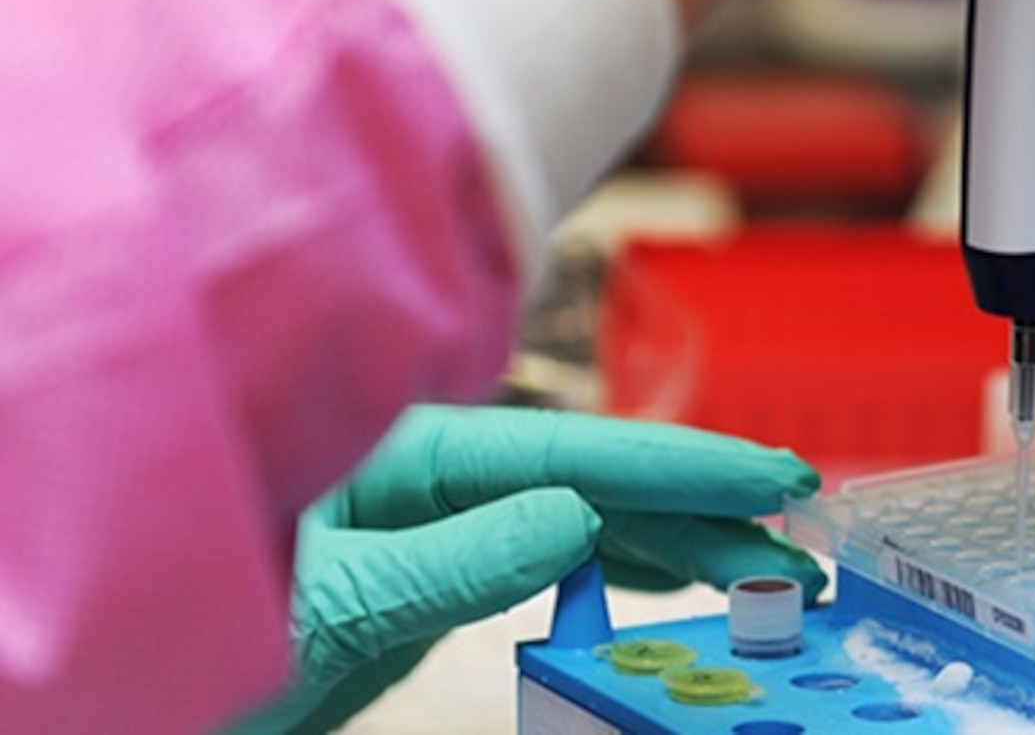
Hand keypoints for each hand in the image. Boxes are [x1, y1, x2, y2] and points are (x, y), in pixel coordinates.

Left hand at [230, 405, 824, 732]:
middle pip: (602, 479)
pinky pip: (554, 553)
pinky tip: (674, 571)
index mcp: (414, 450)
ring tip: (766, 564)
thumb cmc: (202, 613)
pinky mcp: (441, 564)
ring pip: (589, 515)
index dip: (684, 464)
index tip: (772, 477)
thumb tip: (580, 515)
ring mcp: (444, 516)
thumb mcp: (332, 600)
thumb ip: (458, 558)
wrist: (143, 670)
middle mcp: (440, 471)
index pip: (577, 451)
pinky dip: (624, 563)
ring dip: (679, 540)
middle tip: (804, 534)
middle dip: (705, 508)